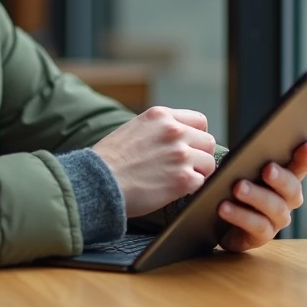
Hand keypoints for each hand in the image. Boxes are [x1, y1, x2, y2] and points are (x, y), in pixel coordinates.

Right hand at [93, 107, 216, 217]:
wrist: (98, 181)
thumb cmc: (109, 160)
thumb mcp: (134, 129)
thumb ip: (158, 129)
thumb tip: (177, 139)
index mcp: (161, 116)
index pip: (199, 121)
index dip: (196, 137)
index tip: (190, 148)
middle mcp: (174, 131)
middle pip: (208, 142)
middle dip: (199, 155)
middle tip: (186, 167)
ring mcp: (180, 154)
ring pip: (209, 163)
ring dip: (198, 173)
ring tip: (178, 180)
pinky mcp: (183, 179)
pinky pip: (201, 182)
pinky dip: (191, 189)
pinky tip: (175, 190)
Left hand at [218, 141, 306, 252]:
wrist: (217, 219)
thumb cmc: (232, 185)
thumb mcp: (240, 169)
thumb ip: (249, 159)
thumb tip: (247, 148)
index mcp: (286, 177)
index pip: (302, 165)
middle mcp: (287, 199)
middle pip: (293, 188)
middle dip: (281, 178)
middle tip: (268, 169)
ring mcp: (277, 219)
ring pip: (275, 208)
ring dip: (257, 196)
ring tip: (238, 187)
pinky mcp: (262, 236)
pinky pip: (257, 226)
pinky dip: (240, 216)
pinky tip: (224, 207)